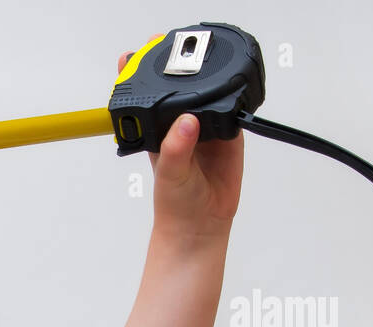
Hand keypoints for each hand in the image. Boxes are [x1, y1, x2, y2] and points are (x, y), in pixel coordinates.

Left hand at [117, 43, 244, 238]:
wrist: (201, 225)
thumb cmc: (174, 202)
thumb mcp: (169, 174)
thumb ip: (176, 147)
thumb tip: (187, 122)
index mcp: (158, 130)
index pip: (150, 97)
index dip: (143, 75)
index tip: (138, 55)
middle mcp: (180, 126)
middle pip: (182, 90)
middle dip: (182, 73)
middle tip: (184, 55)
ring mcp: (205, 128)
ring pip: (208, 96)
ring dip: (211, 85)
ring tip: (210, 73)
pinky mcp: (229, 135)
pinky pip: (233, 111)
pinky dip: (234, 102)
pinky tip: (234, 95)